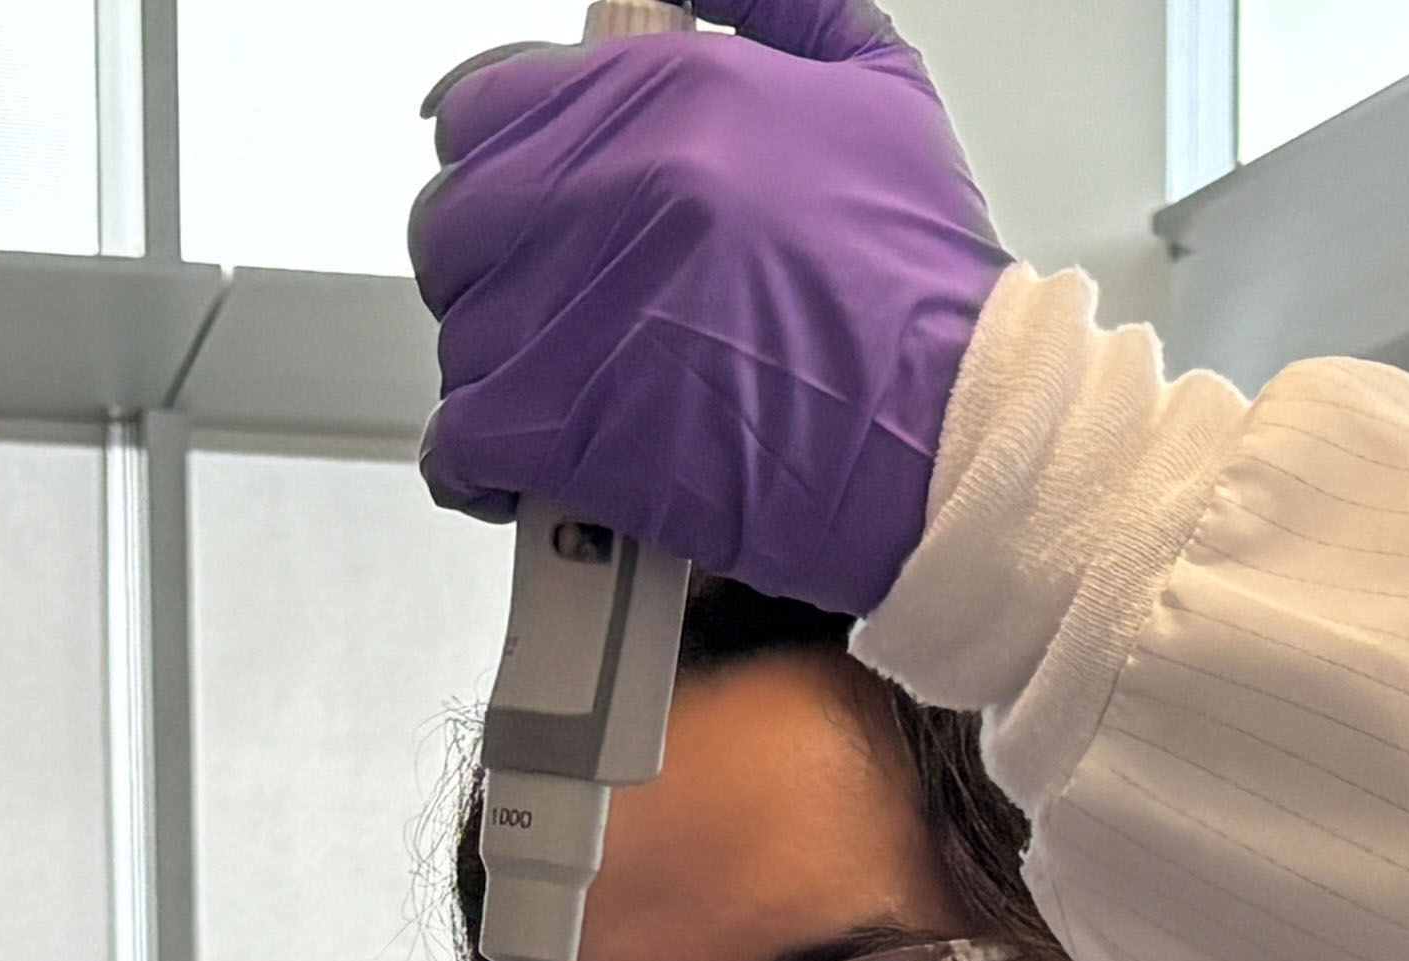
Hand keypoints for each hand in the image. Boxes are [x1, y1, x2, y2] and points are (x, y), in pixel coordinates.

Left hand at [413, 0, 1004, 617]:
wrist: (955, 437)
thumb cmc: (923, 288)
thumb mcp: (877, 89)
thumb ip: (776, 9)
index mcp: (660, 95)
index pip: (483, 107)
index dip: (507, 163)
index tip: (539, 209)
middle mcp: (606, 189)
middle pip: (454, 222)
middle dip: (498, 270)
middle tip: (566, 309)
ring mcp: (572, 309)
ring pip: (460, 332)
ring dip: (508, 369)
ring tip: (588, 391)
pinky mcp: (563, 426)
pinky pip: (456, 439)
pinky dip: (482, 464)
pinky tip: (537, 467)